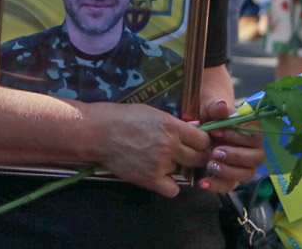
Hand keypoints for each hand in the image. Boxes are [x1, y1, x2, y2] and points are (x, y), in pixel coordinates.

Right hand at [86, 102, 211, 197]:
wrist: (98, 132)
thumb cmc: (122, 117)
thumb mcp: (152, 113)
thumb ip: (172, 124)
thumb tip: (190, 131)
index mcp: (171, 126)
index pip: (203, 140)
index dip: (201, 143)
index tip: (195, 144)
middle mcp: (170, 145)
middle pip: (199, 158)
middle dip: (195, 157)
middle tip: (184, 156)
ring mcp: (161, 163)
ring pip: (184, 172)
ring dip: (176, 168)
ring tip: (160, 161)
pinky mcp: (150, 179)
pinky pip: (172, 189)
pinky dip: (168, 185)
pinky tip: (159, 176)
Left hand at [196, 98, 264, 193]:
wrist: (202, 126)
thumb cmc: (211, 116)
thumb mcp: (210, 108)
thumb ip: (216, 108)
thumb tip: (223, 107)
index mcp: (253, 131)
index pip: (254, 137)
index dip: (236, 136)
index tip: (214, 132)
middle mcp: (254, 150)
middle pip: (256, 159)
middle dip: (236, 156)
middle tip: (215, 152)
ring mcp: (245, 166)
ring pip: (247, 174)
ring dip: (229, 172)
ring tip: (210, 165)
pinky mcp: (233, 178)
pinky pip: (231, 185)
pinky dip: (217, 185)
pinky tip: (202, 182)